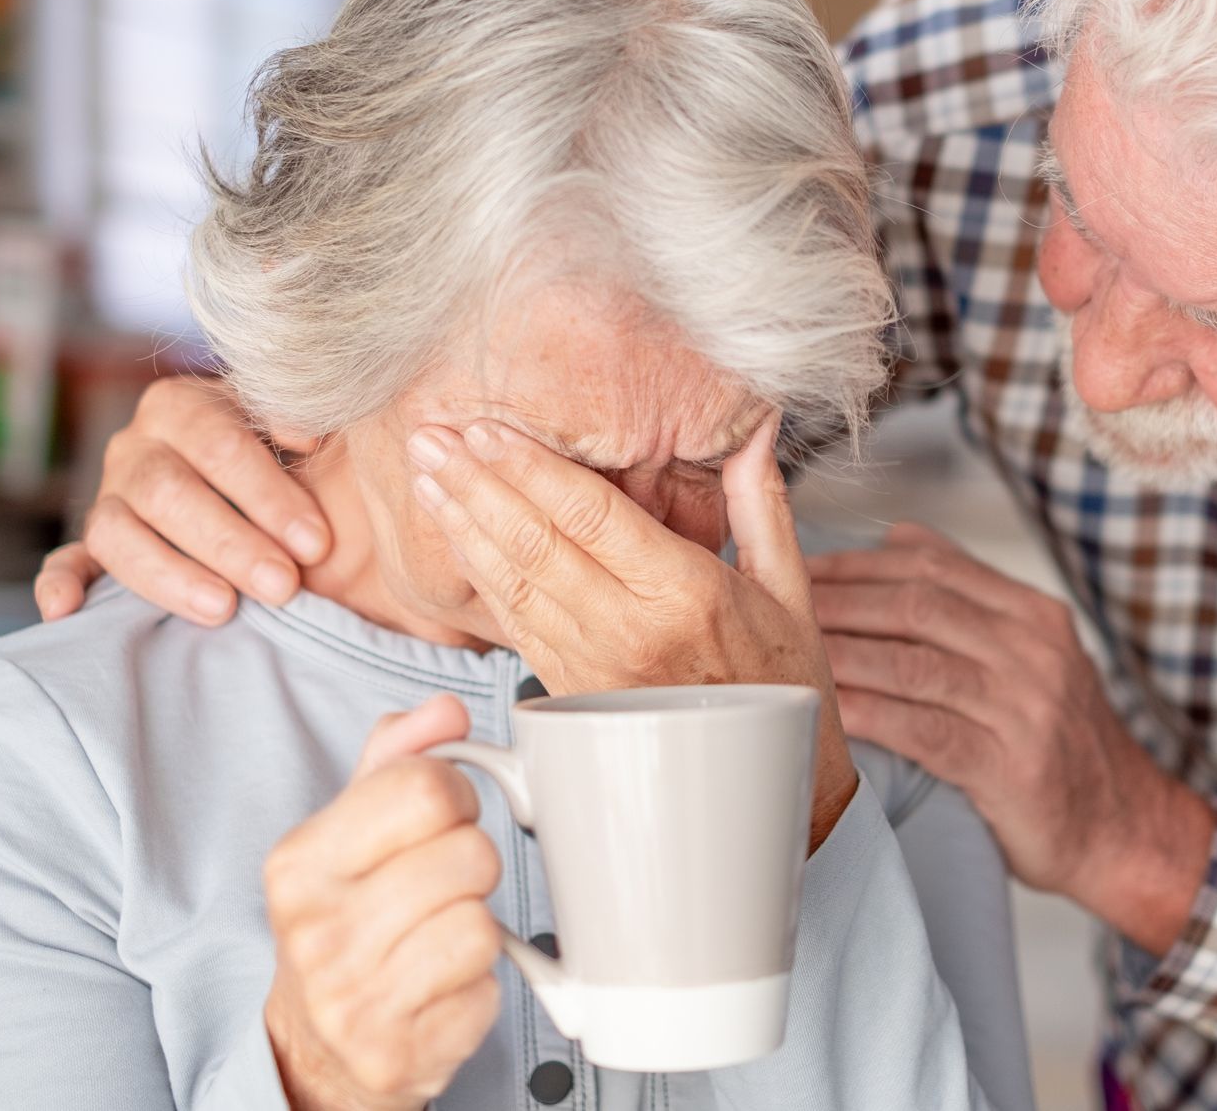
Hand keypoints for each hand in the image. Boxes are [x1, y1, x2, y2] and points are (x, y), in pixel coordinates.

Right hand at [33, 376, 331, 626]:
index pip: (218, 444)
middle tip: (282, 584)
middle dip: (230, 543)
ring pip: (118, 534)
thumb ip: (294, 424)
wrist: (246, 474)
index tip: (316, 543)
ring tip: (224, 609)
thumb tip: (305, 438)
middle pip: (167, 492)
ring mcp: (107, 498)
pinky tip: (64, 610)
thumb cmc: (283, 453)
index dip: (268, 495)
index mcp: (180, 406)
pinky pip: (65, 563)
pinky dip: (59, 585)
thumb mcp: (292, 427)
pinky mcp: (91, 547)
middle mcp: (134, 447)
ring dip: (170, 575)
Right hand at [263, 695, 502, 1110]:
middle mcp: (315, 931)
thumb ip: (396, 759)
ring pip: (482, 923)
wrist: (315, 1050)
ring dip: (477, 927)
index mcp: (298, 861)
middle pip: (469, 853)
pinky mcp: (396, 1054)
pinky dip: (477, 986)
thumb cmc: (345, 921)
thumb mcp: (349, 832)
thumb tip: (445, 710)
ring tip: (436, 935)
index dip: (456, 793)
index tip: (442, 817)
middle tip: (440, 884)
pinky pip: (486, 989)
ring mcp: (352, 1000)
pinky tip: (439, 988)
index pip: (425, 786)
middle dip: (471, 863)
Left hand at [407, 416, 858, 850]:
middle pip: (536, 544)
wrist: (768, 788)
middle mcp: (632, 630)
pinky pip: (515, 626)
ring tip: (427, 476)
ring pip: (513, 584)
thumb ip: (759, 502)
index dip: (531, 468)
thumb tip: (757, 431)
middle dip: (476, 485)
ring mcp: (594, 667)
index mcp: (687, 593)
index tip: (488, 428)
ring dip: (463, 526)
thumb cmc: (784, 685)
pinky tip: (457, 539)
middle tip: (431, 438)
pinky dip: (479, 578)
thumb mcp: (789, 588)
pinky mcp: (570, 695)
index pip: (591, 515)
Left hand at [811, 523, 1213, 953]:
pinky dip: (868, 715)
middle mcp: (1032, 650)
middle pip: (915, 604)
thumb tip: (897, 537)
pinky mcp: (1009, 766)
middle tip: (772, 606)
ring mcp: (1024, 706)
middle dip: (836, 601)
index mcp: (1033, 614)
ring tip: (784, 654)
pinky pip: (922, 729)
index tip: (798, 567)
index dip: (856, 564)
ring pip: (912, 661)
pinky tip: (827, 712)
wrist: (1124, 829)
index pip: (932, 565)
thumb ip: (971, 598)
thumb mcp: (1032, 656)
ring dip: (841, 654)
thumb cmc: (1060, 744)